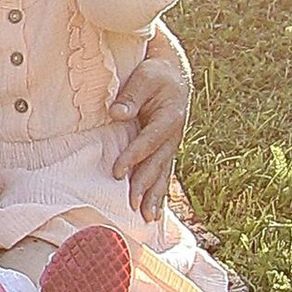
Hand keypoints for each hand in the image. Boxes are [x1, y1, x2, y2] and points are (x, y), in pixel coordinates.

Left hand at [111, 29, 189, 222]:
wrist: (175, 75)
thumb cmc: (156, 75)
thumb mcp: (144, 78)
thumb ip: (131, 96)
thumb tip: (116, 113)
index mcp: (169, 118)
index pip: (148, 141)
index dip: (133, 157)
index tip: (117, 172)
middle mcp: (173, 135)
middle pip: (157, 163)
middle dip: (145, 185)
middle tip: (133, 204)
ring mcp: (171, 144)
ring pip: (163, 173)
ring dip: (155, 195)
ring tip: (148, 217)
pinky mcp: (167, 149)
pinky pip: (164, 173)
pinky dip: (160, 191)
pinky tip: (156, 210)